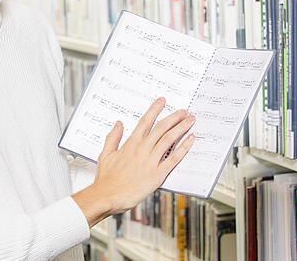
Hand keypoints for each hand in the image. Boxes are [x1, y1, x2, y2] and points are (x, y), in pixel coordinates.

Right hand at [71, 97, 195, 225]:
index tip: (162, 101)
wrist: (107, 196)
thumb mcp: (105, 154)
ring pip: (170, 139)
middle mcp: (142, 149)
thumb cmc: (106, 179)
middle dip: (174, 117)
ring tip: (190, 120)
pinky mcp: (157, 174)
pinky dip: (184, 148)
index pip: (146, 121)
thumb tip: (118, 124)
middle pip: (162, 127)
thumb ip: (113, 137)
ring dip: (182, 127)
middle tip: (183, 111)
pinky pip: (174, 158)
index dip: (155, 109)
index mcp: (131, 143)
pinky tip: (190, 140)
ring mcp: (151, 161)